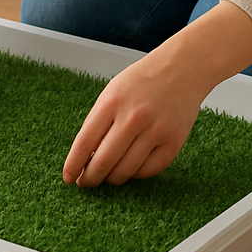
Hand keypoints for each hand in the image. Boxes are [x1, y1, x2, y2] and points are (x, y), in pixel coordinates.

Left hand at [63, 1, 251, 186]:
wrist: (183, 69)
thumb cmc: (144, 81)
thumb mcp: (112, 92)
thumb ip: (98, 122)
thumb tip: (84, 158)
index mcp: (112, 102)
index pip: (85, 143)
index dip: (73, 165)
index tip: (68, 178)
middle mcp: (133, 117)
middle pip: (104, 162)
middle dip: (90, 178)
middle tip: (86, 182)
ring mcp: (156, 131)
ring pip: (126, 171)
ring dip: (112, 179)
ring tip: (108, 175)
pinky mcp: (174, 142)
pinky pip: (148, 171)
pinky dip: (136, 174)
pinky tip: (131, 167)